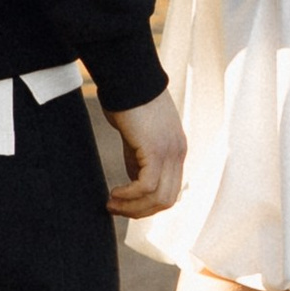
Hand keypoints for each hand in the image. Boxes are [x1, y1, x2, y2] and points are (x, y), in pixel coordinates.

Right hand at [104, 89, 185, 218]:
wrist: (128, 79)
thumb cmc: (128, 102)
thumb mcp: (137, 138)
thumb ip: (139, 160)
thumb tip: (135, 186)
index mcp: (176, 151)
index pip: (170, 192)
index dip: (148, 205)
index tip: (124, 205)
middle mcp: (178, 154)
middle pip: (167, 200)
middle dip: (140, 212)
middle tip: (115, 209)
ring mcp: (170, 152)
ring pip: (159, 198)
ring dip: (133, 207)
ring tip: (111, 203)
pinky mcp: (156, 149)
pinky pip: (147, 185)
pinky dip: (130, 195)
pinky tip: (114, 192)